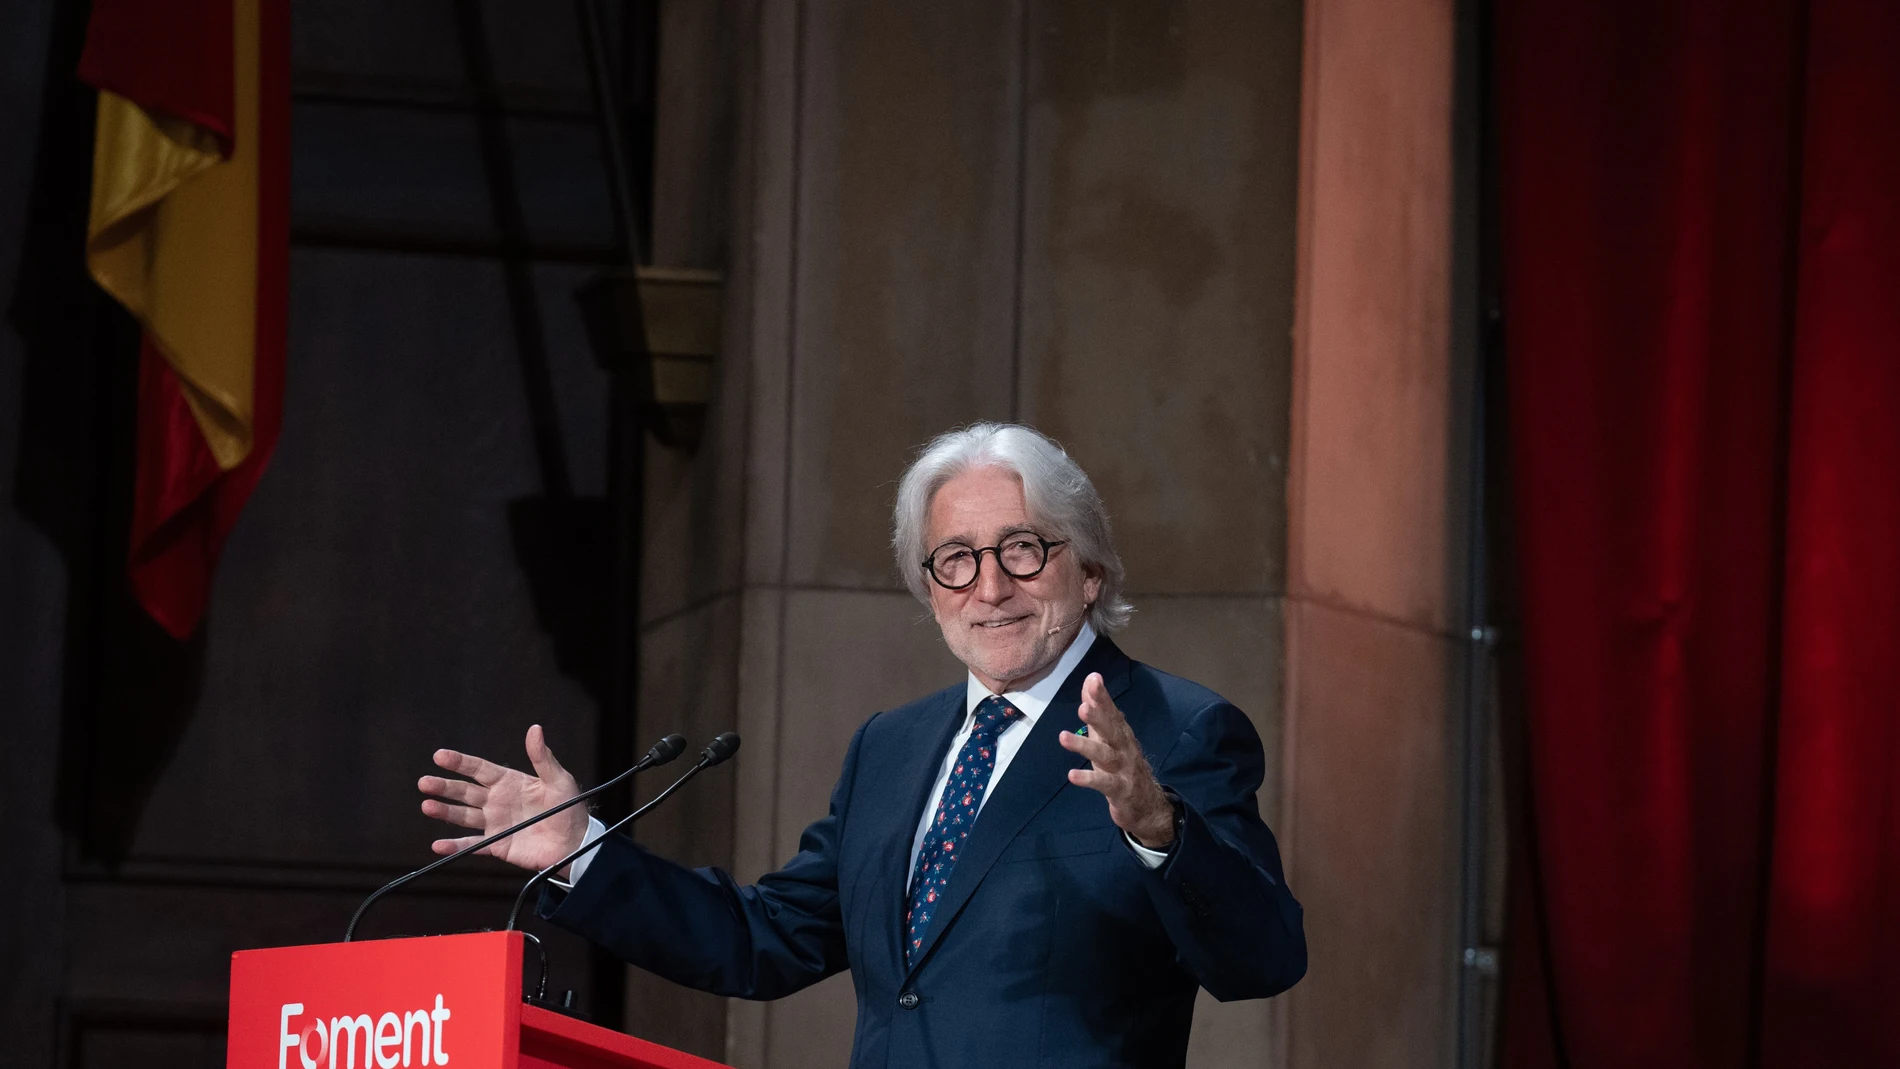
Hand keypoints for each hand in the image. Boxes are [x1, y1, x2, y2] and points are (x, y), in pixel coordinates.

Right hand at [418, 724, 589, 871]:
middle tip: (424, 782)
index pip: (479, 769)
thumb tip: (535, 729)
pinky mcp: (497, 844)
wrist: (575, 842)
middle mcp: (497, 801)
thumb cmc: (568, 808)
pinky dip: (455, 846)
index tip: (440, 756)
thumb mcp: (558, 779)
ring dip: (445, 811)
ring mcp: (495, 823)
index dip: (460, 762)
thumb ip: (542, 757)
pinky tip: (438, 845)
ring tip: (427, 806)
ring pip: (464, 816)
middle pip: (465, 792)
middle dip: (444, 786)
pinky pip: (472, 845)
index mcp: (509, 782)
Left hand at [1058, 673, 1175, 848]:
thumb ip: (1098, 709)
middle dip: (1098, 717)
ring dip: (1084, 746)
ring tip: (1063, 737)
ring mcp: (1123, 768)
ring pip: (1104, 755)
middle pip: (1111, 730)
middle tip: (1083, 706)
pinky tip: (1072, 775)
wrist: (1147, 803)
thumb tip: (1090, 678)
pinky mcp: (1120, 789)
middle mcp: (1124, 747)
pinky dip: (1088, 779)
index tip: (1094, 679)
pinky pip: (1103, 783)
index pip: (1112, 712)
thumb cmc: (1122, 764)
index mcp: (1121, 733)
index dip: (1103, 697)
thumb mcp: (1108, 736)